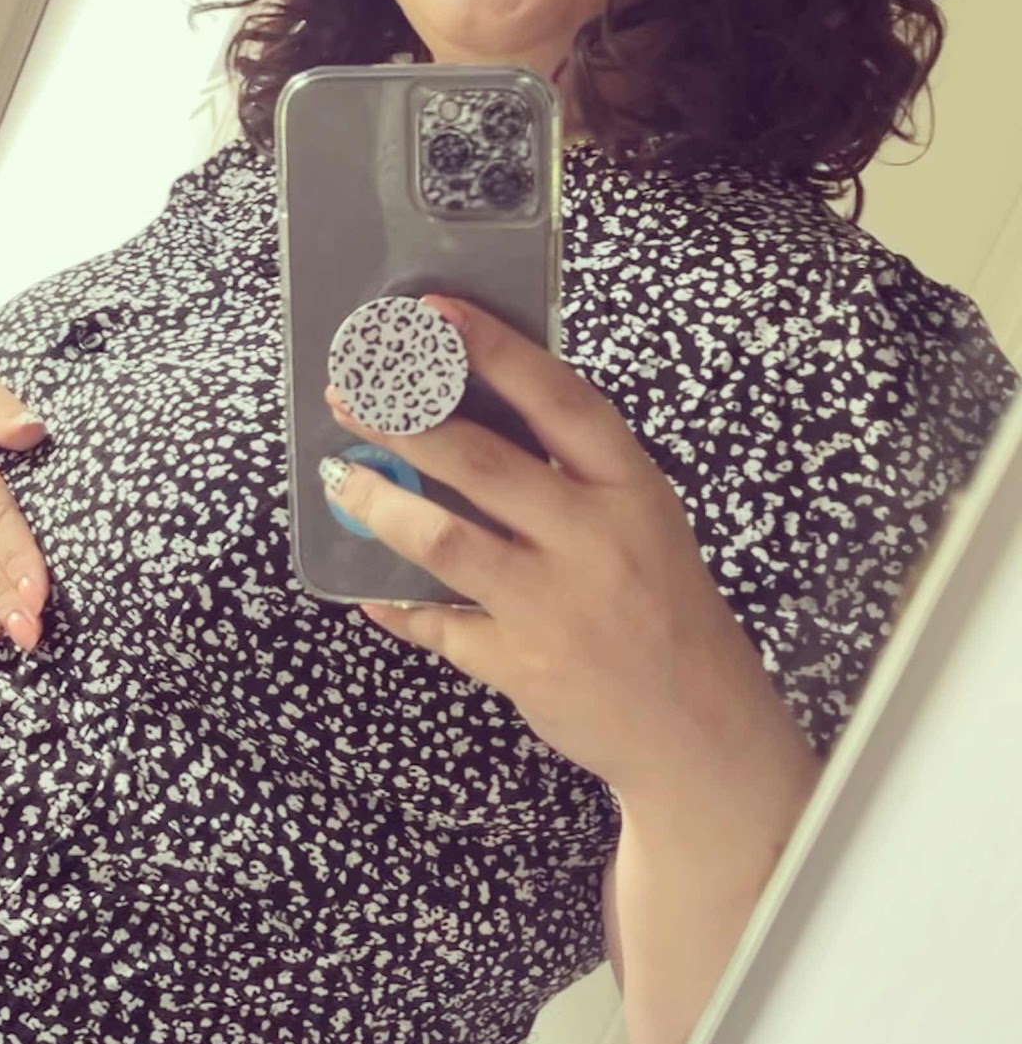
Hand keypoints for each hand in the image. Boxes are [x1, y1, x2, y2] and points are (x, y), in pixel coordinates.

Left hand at [323, 295, 798, 796]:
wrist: (703, 730)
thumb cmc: (665, 607)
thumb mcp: (642, 520)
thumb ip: (573, 472)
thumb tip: (470, 411)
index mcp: (630, 489)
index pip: (557, 398)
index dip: (493, 349)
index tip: (433, 313)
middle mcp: (594, 540)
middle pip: (480, 462)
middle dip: (402, 422)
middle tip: (349, 394)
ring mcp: (556, 606)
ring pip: (444, 539)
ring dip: (379, 504)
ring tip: (340, 478)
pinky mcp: (523, 665)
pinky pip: (440, 624)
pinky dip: (399, 605)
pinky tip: (368, 588)